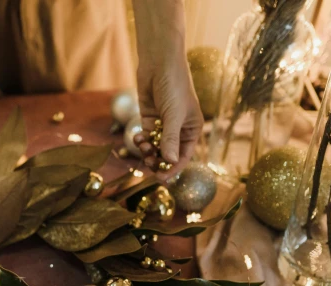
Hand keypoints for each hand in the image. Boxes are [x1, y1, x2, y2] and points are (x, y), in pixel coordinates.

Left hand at [134, 50, 203, 177]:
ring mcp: (162, 125)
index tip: (160, 178)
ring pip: (154, 147)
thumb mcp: (173, 115)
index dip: (172, 169)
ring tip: (143, 146)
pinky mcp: (149, 119)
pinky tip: (139, 136)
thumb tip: (170, 162)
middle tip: (147, 164)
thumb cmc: (174, 86)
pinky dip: (141, 139)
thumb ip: (171, 139)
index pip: (183, 156)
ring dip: (147, 150)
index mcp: (191, 130)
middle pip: (167, 155)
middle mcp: (178, 130)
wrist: (159, 63)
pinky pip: (145, 136)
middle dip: (157, 160)